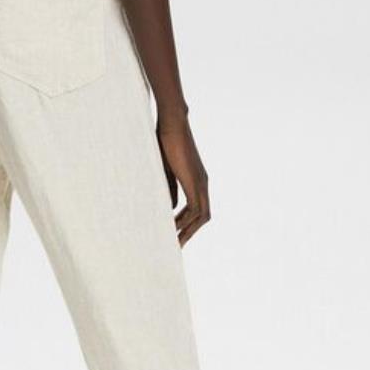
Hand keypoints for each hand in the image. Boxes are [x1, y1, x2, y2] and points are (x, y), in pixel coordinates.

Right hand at [156, 112, 209, 245]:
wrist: (172, 123)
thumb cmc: (166, 140)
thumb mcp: (166, 170)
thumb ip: (171, 187)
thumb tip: (171, 207)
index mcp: (197, 180)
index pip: (198, 209)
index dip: (189, 223)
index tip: (175, 234)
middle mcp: (203, 183)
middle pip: (204, 216)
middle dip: (191, 232)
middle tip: (177, 246)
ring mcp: (201, 182)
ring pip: (202, 216)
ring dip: (189, 231)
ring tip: (175, 244)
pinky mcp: (195, 181)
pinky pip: (195, 209)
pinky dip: (186, 221)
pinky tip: (172, 228)